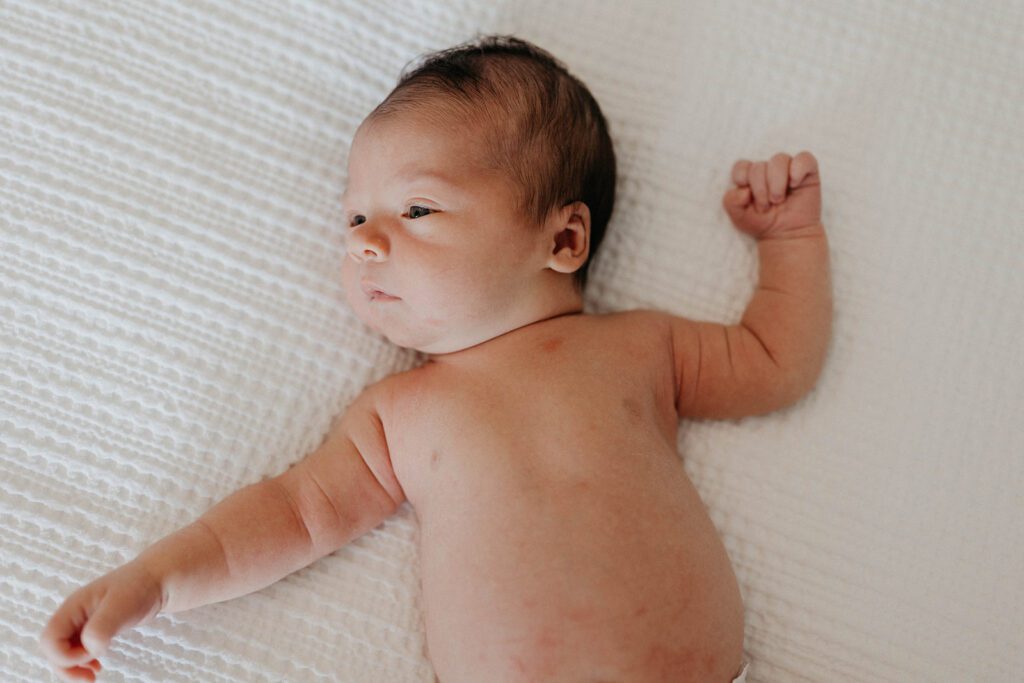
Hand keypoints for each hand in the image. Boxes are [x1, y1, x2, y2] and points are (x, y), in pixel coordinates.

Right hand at [39, 560, 163, 681]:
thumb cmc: (140, 587)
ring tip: (94, 674)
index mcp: (73, 607)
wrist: (160, 580)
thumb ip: (99, 630)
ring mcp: (84, 622)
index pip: (50, 639)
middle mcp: (74, 615)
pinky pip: (80, 650)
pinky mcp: (97, 628)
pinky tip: (97, 666)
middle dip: (66, 666)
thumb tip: (90, 650)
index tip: (91, 655)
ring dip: (74, 667)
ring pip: (65, 651)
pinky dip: (84, 662)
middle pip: (53, 649)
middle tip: (90, 678)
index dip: (65, 655)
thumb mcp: (119, 607)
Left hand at [722, 151, 821, 238]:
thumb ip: (731, 201)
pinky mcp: (808, 172)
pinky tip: (794, 184)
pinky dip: (797, 170)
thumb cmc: (762, 223)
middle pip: (759, 166)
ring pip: (779, 160)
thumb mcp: (739, 216)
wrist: (787, 236)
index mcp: (750, 176)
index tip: (748, 198)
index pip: (742, 166)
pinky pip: (804, 159)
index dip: (742, 179)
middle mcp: (769, 169)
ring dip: (776, 183)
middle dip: (760, 190)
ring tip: (778, 200)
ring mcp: (788, 169)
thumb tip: (744, 189)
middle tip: (766, 207)